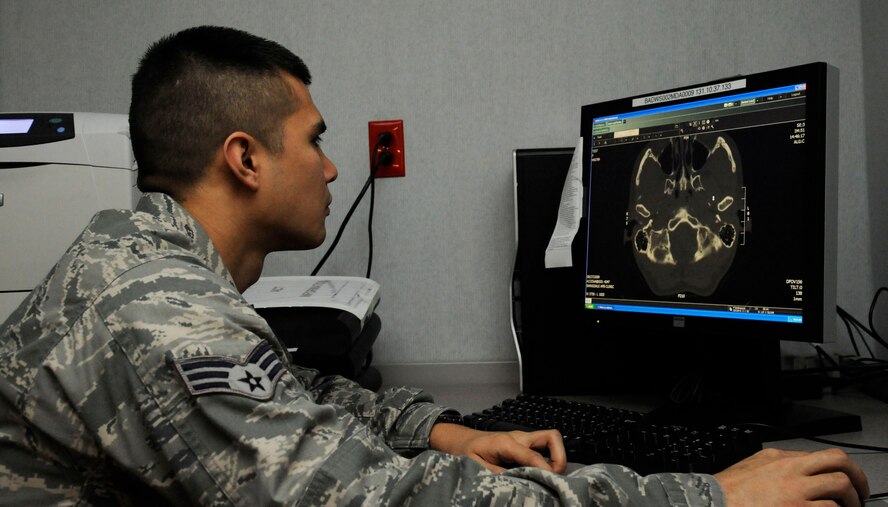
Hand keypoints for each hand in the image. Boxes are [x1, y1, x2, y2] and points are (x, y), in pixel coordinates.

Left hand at [429, 423, 565, 473]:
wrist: (462, 440)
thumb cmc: (467, 450)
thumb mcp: (474, 464)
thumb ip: (494, 473)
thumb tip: (514, 481)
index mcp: (506, 443)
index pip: (533, 455)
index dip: (544, 469)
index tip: (550, 482)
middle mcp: (519, 438)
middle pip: (551, 436)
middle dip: (560, 456)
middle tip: (554, 476)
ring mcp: (523, 440)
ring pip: (550, 440)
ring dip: (556, 457)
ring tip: (550, 476)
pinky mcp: (524, 444)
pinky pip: (543, 448)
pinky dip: (548, 459)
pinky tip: (541, 473)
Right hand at [714, 447, 869, 506]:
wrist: (711, 501)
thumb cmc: (727, 491)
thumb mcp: (753, 467)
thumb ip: (776, 466)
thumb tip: (796, 469)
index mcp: (780, 458)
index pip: (821, 455)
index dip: (839, 469)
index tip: (845, 481)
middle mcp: (791, 470)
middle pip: (838, 461)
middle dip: (856, 478)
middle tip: (860, 493)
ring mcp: (795, 490)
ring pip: (840, 485)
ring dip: (850, 500)